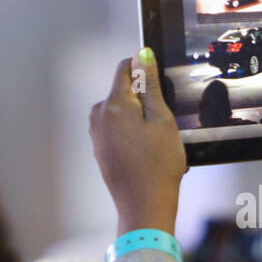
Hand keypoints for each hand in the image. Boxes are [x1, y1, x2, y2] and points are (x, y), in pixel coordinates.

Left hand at [89, 48, 186, 235]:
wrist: (145, 206)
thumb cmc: (158, 166)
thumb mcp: (162, 119)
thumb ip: (150, 84)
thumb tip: (142, 55)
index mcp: (113, 104)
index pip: (126, 68)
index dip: (146, 72)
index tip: (161, 89)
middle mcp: (98, 115)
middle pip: (124, 91)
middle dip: (145, 100)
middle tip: (164, 125)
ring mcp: (97, 133)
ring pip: (123, 112)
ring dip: (141, 120)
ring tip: (157, 144)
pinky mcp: (100, 149)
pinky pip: (119, 130)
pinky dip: (134, 135)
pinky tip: (148, 155)